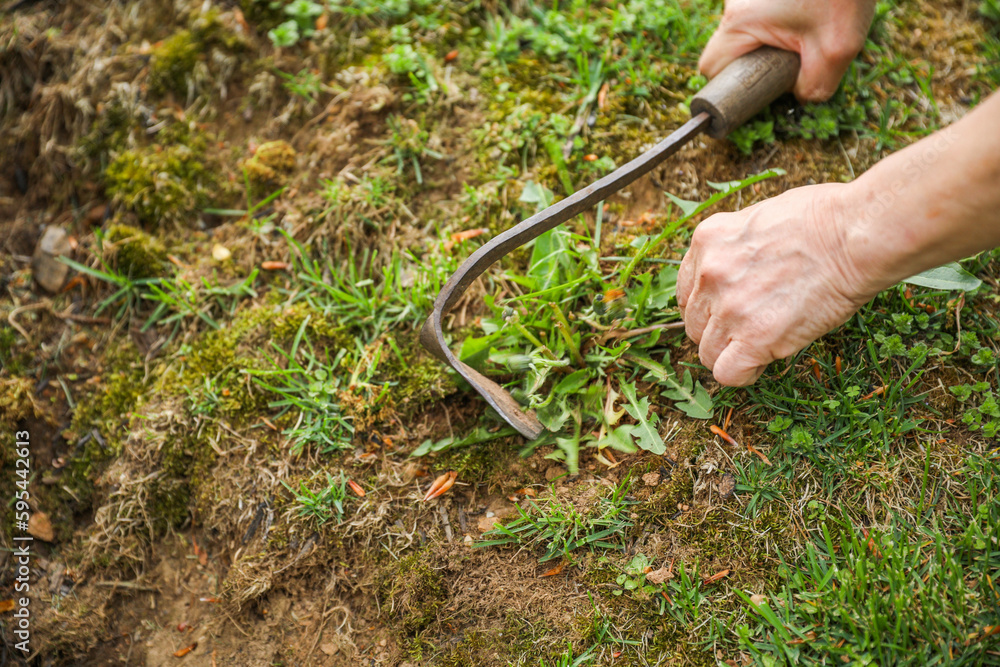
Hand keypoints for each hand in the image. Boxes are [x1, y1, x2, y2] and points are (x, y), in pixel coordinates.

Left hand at [676, 184, 875, 385]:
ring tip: (764, 342)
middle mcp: (709, 274)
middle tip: (753, 326)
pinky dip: (744, 373)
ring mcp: (728, 307)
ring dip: (732, 353)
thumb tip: (739, 270)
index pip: (688, 292)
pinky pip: (728, 374)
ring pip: (707, 353)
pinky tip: (765, 359)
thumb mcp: (760, 218)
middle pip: (694, 324)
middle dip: (719, 331)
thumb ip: (737, 248)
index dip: (708, 307)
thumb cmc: (824, 219)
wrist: (854, 235)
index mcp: (707, 241)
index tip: (730, 310)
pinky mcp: (753, 337)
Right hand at [699, 0, 874, 101]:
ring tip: (807, 34)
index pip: (711, 68)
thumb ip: (814, 86)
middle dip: (756, 63)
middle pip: (729, 49)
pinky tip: (809, 16)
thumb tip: (800, 96)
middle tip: (789, 64)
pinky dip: (781, 22)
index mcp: (741, 21)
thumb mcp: (837, 49)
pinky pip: (761, 13)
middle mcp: (736, 3)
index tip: (754, 91)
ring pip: (747, 30)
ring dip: (771, 41)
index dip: (728, 87)